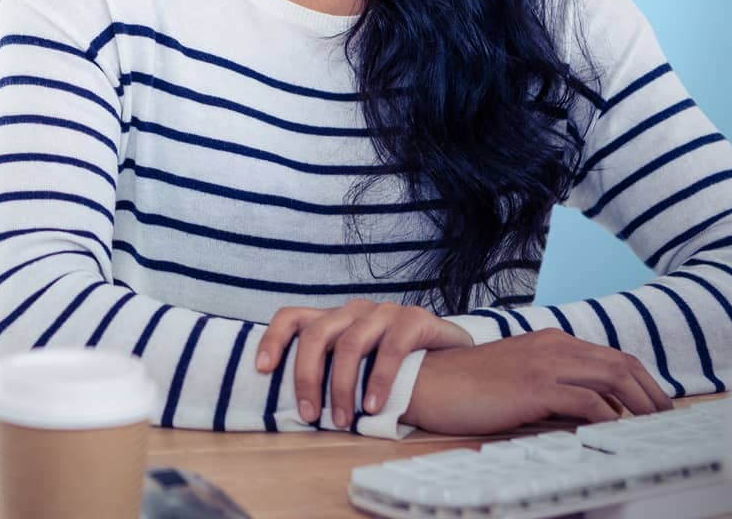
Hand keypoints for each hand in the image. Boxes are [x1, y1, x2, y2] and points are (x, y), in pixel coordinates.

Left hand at [256, 300, 473, 428]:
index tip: (261, 370)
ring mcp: (387, 312)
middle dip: (306, 375)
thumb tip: (295, 407)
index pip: (294, 317)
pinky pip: (391, 347)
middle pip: (316, 332)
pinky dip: (378, 379)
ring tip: (342, 420)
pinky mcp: (417, 320)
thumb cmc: (410, 381)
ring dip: (341, 385)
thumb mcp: (365, 377)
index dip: (273, 339)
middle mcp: (358, 310)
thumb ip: (336, 378)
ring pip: (350, 342)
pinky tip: (375, 408)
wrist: (471, 375)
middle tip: (308, 415)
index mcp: (339, 321)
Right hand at [405, 330, 673, 434]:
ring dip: (641, 403)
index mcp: (551, 341)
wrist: (431, 381)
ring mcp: (544, 364)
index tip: (660, 405)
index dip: (643, 381)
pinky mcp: (534, 386)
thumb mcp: (523, 379)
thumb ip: (559, 386)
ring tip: (656, 427)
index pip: (612, 356)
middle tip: (670, 420)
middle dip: (652, 392)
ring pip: (611, 377)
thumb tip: (601, 411)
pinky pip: (586, 400)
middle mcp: (552, 346)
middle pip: (621, 363)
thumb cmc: (473, 385)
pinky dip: (609, 416)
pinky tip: (617, 431)